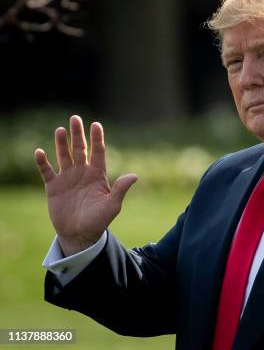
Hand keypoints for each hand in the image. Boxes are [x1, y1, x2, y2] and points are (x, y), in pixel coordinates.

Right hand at [34, 115, 137, 255]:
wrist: (80, 234)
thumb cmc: (99, 220)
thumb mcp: (112, 205)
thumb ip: (121, 189)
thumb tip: (134, 176)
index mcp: (98, 175)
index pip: (98, 152)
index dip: (97, 138)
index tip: (96, 124)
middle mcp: (83, 172)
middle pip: (80, 149)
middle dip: (78, 134)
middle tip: (75, 118)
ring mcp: (67, 178)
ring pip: (64, 156)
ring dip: (61, 144)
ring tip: (60, 130)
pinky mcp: (53, 186)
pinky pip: (46, 171)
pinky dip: (43, 162)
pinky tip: (40, 152)